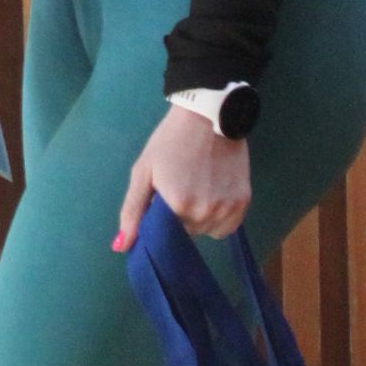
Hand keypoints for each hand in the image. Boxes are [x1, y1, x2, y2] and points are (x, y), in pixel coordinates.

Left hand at [115, 104, 251, 250]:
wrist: (207, 117)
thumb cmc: (169, 142)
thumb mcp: (143, 172)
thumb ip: (132, 211)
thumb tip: (120, 247)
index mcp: (178, 206)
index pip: (166, 235)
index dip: (161, 220)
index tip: (162, 200)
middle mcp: (205, 213)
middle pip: (187, 233)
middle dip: (179, 218)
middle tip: (179, 188)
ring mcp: (228, 208)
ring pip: (207, 231)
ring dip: (200, 219)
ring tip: (197, 188)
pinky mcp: (244, 202)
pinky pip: (228, 227)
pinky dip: (219, 217)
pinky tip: (213, 194)